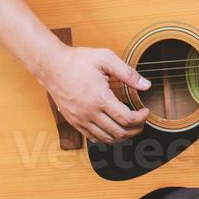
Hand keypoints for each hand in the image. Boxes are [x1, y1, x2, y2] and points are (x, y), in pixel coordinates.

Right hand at [37, 45, 151, 143]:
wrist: (51, 66)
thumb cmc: (77, 61)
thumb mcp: (106, 59)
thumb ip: (128, 73)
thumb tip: (146, 85)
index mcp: (99, 98)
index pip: (126, 119)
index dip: (141, 118)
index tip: (146, 111)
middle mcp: (89, 113)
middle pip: (119, 132)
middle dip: (136, 129)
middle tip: (142, 121)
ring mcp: (80, 119)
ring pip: (106, 139)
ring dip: (123, 136)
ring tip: (132, 127)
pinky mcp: (74, 121)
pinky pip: (93, 137)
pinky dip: (107, 138)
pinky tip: (114, 130)